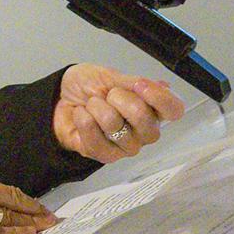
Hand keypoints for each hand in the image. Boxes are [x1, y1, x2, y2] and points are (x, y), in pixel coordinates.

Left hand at [52, 64, 185, 163]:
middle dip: (119, 99)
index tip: (139, 85)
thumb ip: (136, 83)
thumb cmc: (88, 87)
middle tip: (108, 94)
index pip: (174, 110)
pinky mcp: (106, 156)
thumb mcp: (112, 76)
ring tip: (92, 105)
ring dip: (97, 108)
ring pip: (115, 126)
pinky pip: (96, 138)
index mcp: (153, 108)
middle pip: (145, 120)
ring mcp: (127, 146)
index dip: (159, 98)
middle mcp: (145, 130)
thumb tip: (163, 87)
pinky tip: (82, 116)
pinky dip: (84, 120)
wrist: (59, 98)